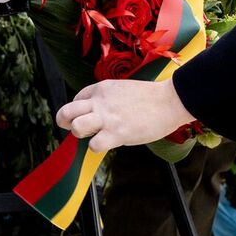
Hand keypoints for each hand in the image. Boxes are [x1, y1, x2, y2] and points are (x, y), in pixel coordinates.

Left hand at [57, 78, 193, 151]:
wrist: (170, 101)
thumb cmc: (151, 97)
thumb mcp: (123, 89)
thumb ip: (108, 99)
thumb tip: (98, 113)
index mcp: (102, 88)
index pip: (76, 98)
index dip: (78, 110)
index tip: (87, 116)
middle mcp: (100, 101)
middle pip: (67, 112)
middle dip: (65, 122)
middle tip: (73, 129)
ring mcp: (107, 117)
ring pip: (75, 127)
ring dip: (81, 134)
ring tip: (94, 135)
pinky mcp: (116, 133)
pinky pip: (94, 145)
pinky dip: (97, 147)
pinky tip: (109, 143)